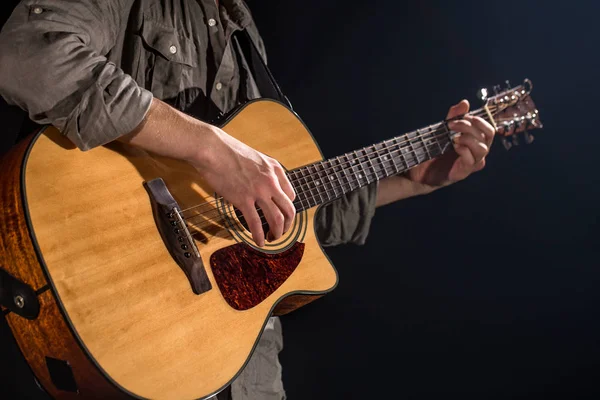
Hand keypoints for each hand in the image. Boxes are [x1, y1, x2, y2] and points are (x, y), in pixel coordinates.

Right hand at [194, 127, 295, 246]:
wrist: (212, 149)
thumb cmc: (228, 151)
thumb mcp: (255, 157)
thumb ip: (263, 171)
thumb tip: (262, 185)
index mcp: (275, 169)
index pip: (290, 195)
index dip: (286, 208)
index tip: (281, 214)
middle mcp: (271, 181)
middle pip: (289, 210)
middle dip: (288, 225)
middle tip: (281, 232)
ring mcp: (258, 191)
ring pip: (277, 219)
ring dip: (277, 233)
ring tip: (272, 239)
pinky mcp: (243, 200)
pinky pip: (256, 223)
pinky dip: (259, 236)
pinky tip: (258, 241)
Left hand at [405, 99, 494, 188]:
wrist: (422, 170)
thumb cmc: (436, 150)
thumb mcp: (444, 130)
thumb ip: (455, 117)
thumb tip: (465, 102)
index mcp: (476, 142)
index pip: (489, 129)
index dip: (480, 121)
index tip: (464, 116)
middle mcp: (478, 152)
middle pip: (488, 136)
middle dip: (471, 126)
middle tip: (453, 124)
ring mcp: (472, 164)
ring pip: (483, 149)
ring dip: (468, 138)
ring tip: (453, 137)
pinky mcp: (463, 173)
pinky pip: (472, 161)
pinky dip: (464, 150)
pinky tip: (454, 146)